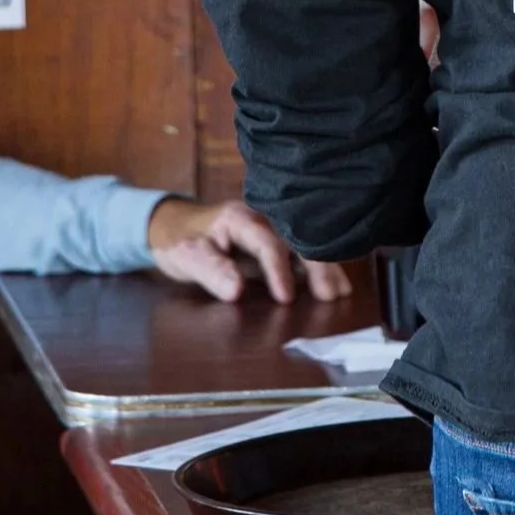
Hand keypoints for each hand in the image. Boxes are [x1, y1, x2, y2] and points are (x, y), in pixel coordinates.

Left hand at [146, 198, 352, 304]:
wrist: (173, 227)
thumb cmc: (179, 240)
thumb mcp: (187, 257)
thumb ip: (211, 272)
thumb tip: (236, 291)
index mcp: (239, 218)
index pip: (266, 241)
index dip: (278, 269)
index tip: (285, 298)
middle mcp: (262, 217)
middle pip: (297, 237)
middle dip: (316, 265)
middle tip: (330, 294)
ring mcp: (272, 226)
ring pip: (305, 243)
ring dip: (324, 266)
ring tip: (341, 292)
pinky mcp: (275, 239)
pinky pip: (301, 250)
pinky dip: (318, 266)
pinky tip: (335, 284)